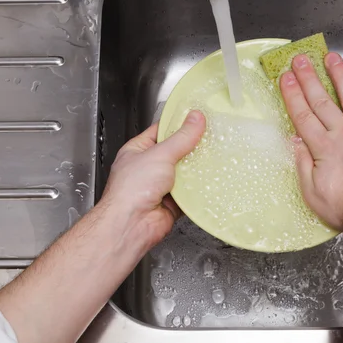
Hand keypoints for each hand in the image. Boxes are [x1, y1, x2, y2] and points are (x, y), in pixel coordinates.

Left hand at [100, 110, 205, 247]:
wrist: (131, 225)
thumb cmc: (131, 190)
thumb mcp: (159, 154)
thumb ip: (181, 138)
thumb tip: (195, 119)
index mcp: (138, 151)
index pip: (160, 131)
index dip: (177, 124)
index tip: (195, 118)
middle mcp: (148, 168)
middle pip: (175, 152)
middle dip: (190, 147)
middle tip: (208, 137)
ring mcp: (160, 186)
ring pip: (184, 172)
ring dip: (195, 169)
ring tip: (211, 157)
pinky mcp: (172, 202)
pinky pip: (190, 192)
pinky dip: (198, 188)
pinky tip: (208, 180)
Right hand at [279, 52, 342, 232]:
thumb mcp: (312, 193)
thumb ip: (302, 164)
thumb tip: (295, 143)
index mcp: (324, 147)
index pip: (303, 115)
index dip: (292, 94)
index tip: (285, 78)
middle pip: (323, 101)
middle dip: (309, 78)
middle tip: (301, 60)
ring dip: (341, 77)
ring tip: (333, 58)